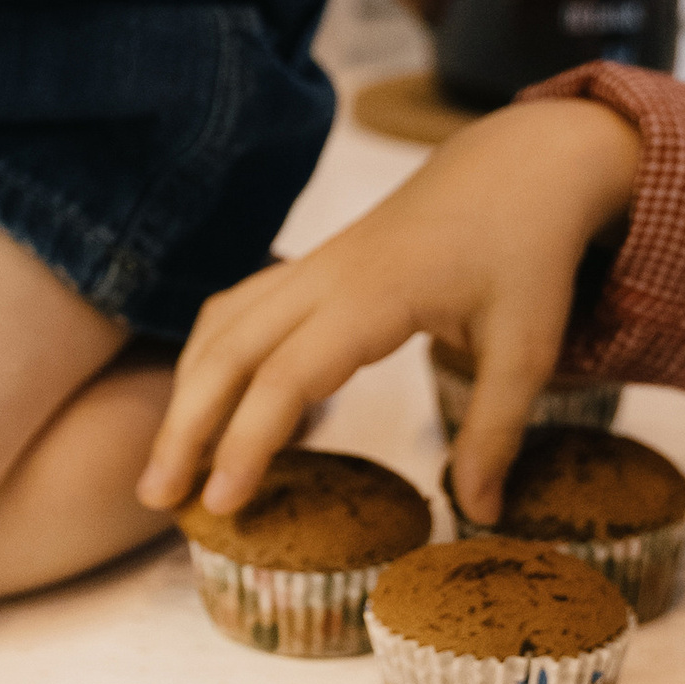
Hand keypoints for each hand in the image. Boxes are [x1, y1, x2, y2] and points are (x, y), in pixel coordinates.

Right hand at [140, 97, 642, 527]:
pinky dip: (207, 356)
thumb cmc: (526, 252)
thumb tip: (479, 518)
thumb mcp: (529, 347)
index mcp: (374, 295)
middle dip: (184, 425)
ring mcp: (312, 266)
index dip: (247, 442)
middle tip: (154, 498)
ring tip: (165, 465)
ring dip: (184, 392)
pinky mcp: (313, 266)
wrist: (518, 166)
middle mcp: (325, 277)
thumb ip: (496, 432)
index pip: (288, 376)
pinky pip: (238, 308)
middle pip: (228, 351)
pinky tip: (201, 399)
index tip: (221, 504)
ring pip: (221, 326)